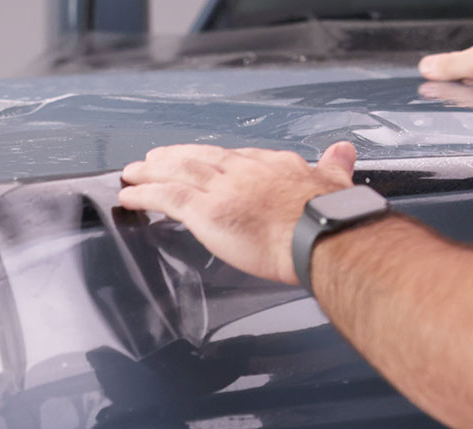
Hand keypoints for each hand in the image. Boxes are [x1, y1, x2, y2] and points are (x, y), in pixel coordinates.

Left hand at [118, 142, 358, 284]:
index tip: (201, 158)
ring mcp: (221, 189)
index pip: (234, 156)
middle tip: (152, 159)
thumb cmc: (329, 218)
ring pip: (176, 172)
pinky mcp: (205, 211)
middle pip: (198, 158)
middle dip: (172, 157)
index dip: (212, 157)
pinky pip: (166, 198)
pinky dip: (144, 195)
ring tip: (132, 172)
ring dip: (150, 172)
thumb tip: (343, 151)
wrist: (320, 235)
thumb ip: (333, 165)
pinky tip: (129, 196)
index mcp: (271, 165)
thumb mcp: (334, 181)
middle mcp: (242, 171)